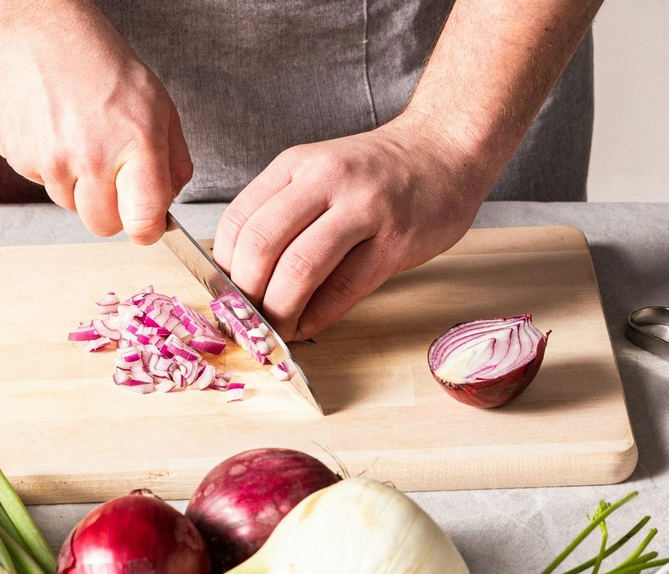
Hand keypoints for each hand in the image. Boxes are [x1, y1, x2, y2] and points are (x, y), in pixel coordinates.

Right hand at [0, 1, 191, 242]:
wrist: (36, 30)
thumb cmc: (100, 63)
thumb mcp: (159, 105)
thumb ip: (173, 162)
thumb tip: (167, 205)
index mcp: (135, 143)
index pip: (142, 222)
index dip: (146, 229)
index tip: (147, 222)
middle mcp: (91, 158)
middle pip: (104, 226)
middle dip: (112, 210)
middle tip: (113, 173)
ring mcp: (51, 161)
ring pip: (72, 206)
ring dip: (80, 186)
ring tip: (83, 139)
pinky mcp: (21, 160)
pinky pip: (45, 185)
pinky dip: (54, 168)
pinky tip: (58, 132)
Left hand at [211, 113, 493, 340]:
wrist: (445, 150)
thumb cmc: (378, 172)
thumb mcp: (319, 171)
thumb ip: (283, 212)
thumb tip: (242, 274)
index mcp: (296, 165)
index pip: (239, 221)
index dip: (223, 268)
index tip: (226, 295)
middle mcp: (326, 181)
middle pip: (262, 246)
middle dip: (247, 294)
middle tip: (248, 318)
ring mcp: (364, 210)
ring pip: (300, 269)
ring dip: (280, 311)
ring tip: (276, 329)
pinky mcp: (396, 242)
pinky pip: (344, 289)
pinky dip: (317, 316)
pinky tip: (308, 325)